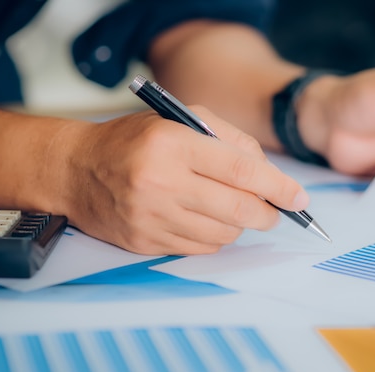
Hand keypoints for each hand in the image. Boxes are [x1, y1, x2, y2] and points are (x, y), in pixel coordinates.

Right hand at [63, 107, 308, 254]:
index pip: (242, 171)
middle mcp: (161, 181)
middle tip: (273, 213)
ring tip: (231, 211)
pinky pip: (199, 249)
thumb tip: (269, 175)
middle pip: (238, 209)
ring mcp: (151, 216)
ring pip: (223, 234)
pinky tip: (205, 222)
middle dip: (267, 215)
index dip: (279, 188)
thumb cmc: (136, 140)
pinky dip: (214, 238)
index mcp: (173, 143)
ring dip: (239, 226)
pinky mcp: (144, 242)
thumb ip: (230, 139)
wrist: (75, 170)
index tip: (299, 199)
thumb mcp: (180, 119)